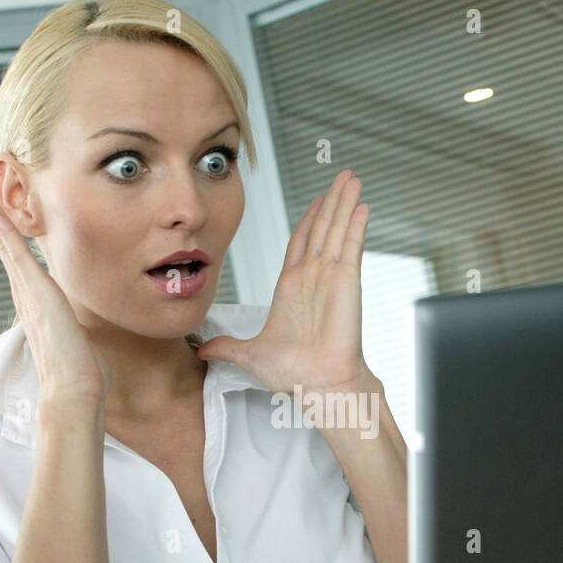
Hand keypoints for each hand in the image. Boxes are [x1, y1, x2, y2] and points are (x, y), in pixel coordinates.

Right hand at [0, 169, 111, 407]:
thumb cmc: (81, 372)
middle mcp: (24, 291)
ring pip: (1, 237)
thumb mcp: (80, 339)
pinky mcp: (34, 288)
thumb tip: (83, 330)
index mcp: (35, 300)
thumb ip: (76, 327)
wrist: (75, 391)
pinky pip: (12, 247)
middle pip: (0, 240)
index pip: (16, 255)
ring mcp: (26, 289)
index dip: (4, 229)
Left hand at [197, 168, 373, 395]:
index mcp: (292, 287)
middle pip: (322, 227)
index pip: (300, 242)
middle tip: (341, 177)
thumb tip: (200, 349)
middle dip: (332, 201)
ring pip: (337, 229)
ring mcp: (332, 277)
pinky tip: (362, 204)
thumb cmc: (294, 374)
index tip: (317, 200)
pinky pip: (351, 245)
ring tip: (353, 178)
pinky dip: (357, 224)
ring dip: (345, 202)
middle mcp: (314, 277)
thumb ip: (226, 346)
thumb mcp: (249, 354)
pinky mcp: (347, 281)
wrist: (319, 386)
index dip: (309, 219)